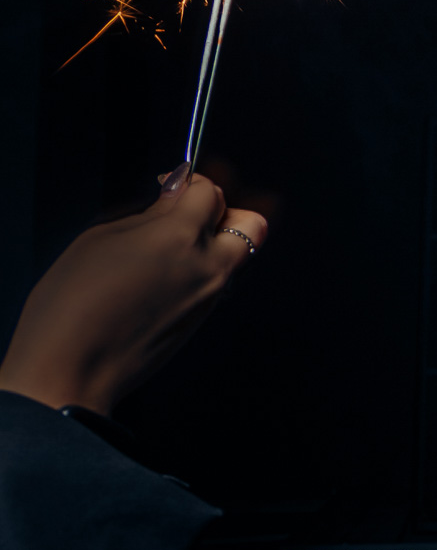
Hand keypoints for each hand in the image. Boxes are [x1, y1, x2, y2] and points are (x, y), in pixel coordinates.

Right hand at [0, 165, 268, 414]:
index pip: (212, 193)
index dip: (193, 182)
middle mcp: (209, 266)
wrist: (73, 367)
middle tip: (187, 212)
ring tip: (168, 246)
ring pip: (236, 255)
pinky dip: (201, 270)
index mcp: (182, 236)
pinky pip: (216, 282)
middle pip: (251, 223)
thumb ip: (150, 214)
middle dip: (224, 211)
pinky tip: (162, 276)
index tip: (173, 184)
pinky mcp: (203, 319)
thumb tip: (175, 194)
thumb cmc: (73, 302)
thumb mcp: (101, 238)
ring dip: (214, 242)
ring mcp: (211, 295)